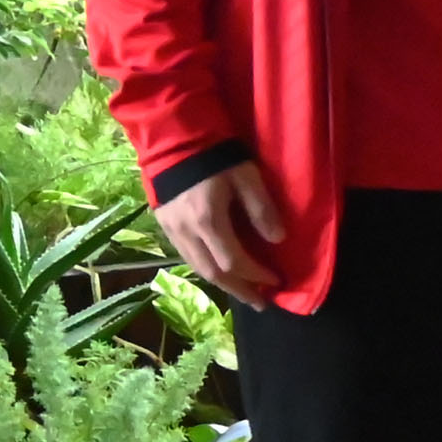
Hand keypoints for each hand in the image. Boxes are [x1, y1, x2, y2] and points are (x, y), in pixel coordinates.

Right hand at [153, 160, 286, 308]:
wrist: (173, 138)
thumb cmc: (215, 156)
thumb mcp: (246, 176)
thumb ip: (261, 208)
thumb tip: (277, 239)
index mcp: (208, 221)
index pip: (235, 262)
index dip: (256, 275)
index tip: (277, 280)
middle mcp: (186, 232)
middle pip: (214, 273)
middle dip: (240, 290)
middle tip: (261, 302)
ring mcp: (171, 230)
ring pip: (197, 268)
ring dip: (223, 284)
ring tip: (244, 292)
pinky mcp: (164, 225)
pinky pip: (186, 256)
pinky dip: (205, 269)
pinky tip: (219, 271)